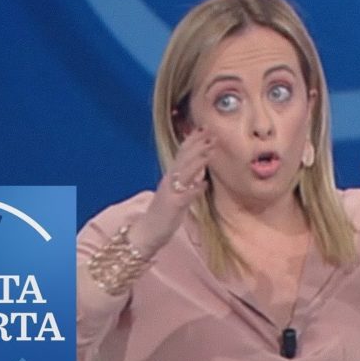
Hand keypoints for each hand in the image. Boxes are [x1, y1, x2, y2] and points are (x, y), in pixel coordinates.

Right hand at [129, 126, 215, 257]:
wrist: (147, 232)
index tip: (204, 128)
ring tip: (211, 151)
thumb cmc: (164, 214)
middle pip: (184, 158)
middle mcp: (169, 181)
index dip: (192, 140)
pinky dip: (195, 189)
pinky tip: (205, 184)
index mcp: (170, 177)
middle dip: (198, 145)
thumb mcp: (176, 193)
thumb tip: (200, 172)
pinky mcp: (173, 206)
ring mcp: (170, 193)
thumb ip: (186, 182)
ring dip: (198, 161)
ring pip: (184, 172)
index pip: (181, 154)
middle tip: (212, 133)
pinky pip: (185, 196)